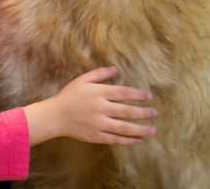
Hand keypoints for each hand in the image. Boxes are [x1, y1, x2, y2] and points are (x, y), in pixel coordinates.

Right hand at [23, 66, 155, 145]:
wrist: (54, 116)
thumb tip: (116, 68)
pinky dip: (127, 140)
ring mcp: (97, 124)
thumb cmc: (69, 96)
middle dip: (143, 112)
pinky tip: (137, 139)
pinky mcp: (94, 136)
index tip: (149, 96)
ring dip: (139, 129)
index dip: (138, 94)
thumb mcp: (83, 80)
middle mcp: (100, 108)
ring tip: (152, 130)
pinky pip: (114, 139)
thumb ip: (100, 74)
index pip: (124, 93)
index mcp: (99, 93)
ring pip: (123, 127)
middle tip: (155, 113)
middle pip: (126, 111)